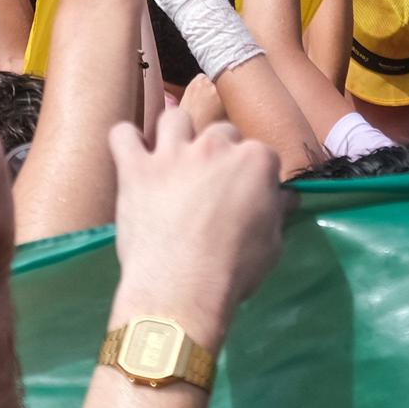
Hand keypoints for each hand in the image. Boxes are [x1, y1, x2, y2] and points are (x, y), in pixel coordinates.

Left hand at [106, 110, 286, 350]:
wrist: (182, 288)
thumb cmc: (234, 271)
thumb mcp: (271, 245)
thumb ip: (276, 212)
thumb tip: (286, 197)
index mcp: (254, 161)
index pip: (261, 152)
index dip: (254, 174)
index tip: (247, 193)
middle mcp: (214, 147)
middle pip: (220, 132)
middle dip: (218, 151)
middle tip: (211, 180)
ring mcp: (172, 154)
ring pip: (174, 119)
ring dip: (176, 134)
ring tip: (173, 157)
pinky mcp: (135, 168)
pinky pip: (123, 135)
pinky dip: (126, 140)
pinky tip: (132, 153)